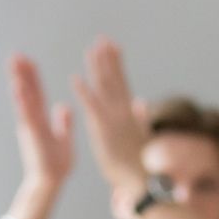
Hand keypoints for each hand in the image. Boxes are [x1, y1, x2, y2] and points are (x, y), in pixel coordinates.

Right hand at [11, 55, 74, 190]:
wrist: (51, 181)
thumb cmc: (57, 164)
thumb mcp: (64, 138)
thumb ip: (63, 122)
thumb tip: (64, 107)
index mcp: (41, 120)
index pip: (37, 93)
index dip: (33, 77)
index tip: (28, 60)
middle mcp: (33, 120)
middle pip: (27, 92)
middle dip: (22, 73)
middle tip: (15, 54)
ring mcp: (30, 126)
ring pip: (24, 99)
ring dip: (19, 81)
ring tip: (14, 64)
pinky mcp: (31, 134)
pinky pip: (26, 114)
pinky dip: (21, 100)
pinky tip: (17, 86)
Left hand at [69, 37, 149, 212]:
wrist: (143, 179)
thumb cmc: (140, 162)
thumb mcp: (140, 135)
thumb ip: (139, 115)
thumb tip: (141, 101)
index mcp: (129, 112)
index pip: (122, 81)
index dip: (117, 63)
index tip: (113, 45)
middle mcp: (123, 111)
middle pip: (114, 79)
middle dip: (108, 59)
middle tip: (102, 39)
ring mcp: (114, 119)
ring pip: (105, 88)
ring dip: (98, 68)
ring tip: (92, 49)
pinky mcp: (104, 130)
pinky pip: (92, 108)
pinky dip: (84, 92)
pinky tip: (76, 79)